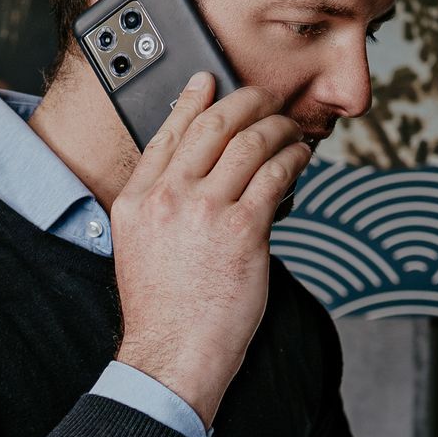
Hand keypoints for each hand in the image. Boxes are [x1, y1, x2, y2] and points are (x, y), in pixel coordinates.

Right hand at [111, 71, 312, 428]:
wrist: (171, 355)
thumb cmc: (163, 312)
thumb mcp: (139, 248)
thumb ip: (159, 208)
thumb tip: (197, 179)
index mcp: (137, 200)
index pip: (168, 133)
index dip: (192, 100)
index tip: (208, 81)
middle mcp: (168, 198)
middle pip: (213, 126)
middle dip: (245, 101)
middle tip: (264, 97)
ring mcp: (204, 211)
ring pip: (249, 144)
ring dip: (278, 129)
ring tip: (291, 130)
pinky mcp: (243, 230)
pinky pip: (275, 176)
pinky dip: (293, 160)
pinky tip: (300, 158)